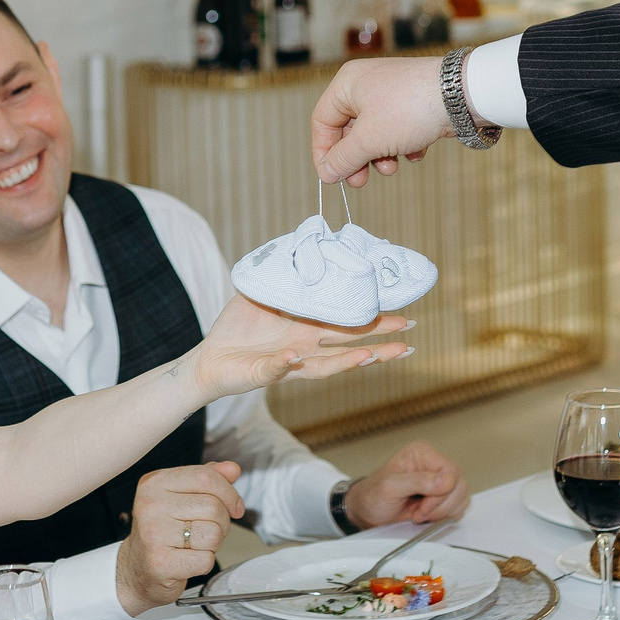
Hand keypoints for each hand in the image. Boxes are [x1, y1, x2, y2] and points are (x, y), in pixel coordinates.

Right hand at [116, 463, 243, 617]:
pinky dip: (204, 562)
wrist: (137, 568)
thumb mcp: (180, 496)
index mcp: (154, 483)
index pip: (205, 477)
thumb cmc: (162, 530)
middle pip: (213, 507)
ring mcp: (153, 534)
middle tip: (207, 530)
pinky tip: (188, 560)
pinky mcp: (160, 562)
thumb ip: (206, 479)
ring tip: (195, 545)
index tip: (235, 506)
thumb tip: (232, 469)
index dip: (229, 493)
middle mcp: (150, 505)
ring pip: (213, 534)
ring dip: (213, 544)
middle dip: (222, 522)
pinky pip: (206, 560)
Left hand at [190, 294, 411, 401]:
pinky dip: (284, 363)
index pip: (348, 322)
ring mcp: (291, 362)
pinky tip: (294, 356)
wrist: (211, 358)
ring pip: (327, 365)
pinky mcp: (265, 372)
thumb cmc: (239, 325)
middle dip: (380, 341)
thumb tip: (305, 247)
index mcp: (309, 327)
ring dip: (350, 361)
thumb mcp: (263, 291)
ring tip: (373, 356)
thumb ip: (284, 276)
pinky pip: (275, 368)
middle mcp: (307, 346)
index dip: (374, 319)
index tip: (401, 311)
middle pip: (350, 345)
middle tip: (408, 336)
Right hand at [311, 57, 450, 185]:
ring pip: (375, 133)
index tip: (331, 177)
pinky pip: (398, 129)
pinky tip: (415, 152)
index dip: (323, 152)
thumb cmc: (409, 109)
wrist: (462, 95)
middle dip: (356, 158)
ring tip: (392, 167)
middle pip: (349, 130)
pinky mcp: (413, 102)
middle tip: (361, 181)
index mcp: (347, 84)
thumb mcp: (369, 140)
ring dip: (381, 156)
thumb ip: (343, 159)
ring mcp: (392, 93)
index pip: (322, 121)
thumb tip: (326, 173)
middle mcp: (366, 84)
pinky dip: (402, 145)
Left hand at [343, 441, 470, 528]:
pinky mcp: (443, 496)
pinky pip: (459, 507)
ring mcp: (440, 480)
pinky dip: (445, 516)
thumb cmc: (373, 496)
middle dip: (440, 506)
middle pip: (459, 486)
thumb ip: (417, 482)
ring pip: (462, 497)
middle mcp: (434, 464)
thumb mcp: (389, 488)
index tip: (422, 507)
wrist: (367, 511)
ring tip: (420, 514)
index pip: (451, 472)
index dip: (440, 494)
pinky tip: (427, 516)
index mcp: (422, 453)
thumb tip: (446, 481)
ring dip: (442, 512)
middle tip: (419, 513)